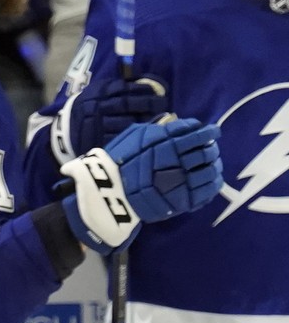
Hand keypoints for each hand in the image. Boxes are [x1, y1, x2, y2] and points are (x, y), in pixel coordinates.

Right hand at [50, 77, 169, 164]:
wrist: (64, 132)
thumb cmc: (88, 109)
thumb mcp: (96, 93)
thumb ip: (114, 88)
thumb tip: (143, 82)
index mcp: (97, 93)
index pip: (124, 87)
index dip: (143, 88)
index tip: (158, 90)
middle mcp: (96, 107)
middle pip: (127, 103)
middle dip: (148, 103)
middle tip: (163, 103)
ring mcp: (97, 124)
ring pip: (126, 120)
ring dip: (145, 119)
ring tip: (159, 117)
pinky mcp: (98, 140)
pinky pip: (120, 137)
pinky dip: (134, 134)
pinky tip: (145, 131)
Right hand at [60, 117, 222, 254]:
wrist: (108, 193)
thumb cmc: (119, 160)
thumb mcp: (135, 135)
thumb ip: (159, 128)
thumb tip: (179, 122)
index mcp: (169, 144)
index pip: (199, 135)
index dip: (209, 132)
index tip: (213, 131)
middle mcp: (180, 162)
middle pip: (207, 152)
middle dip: (212, 148)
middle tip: (211, 147)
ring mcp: (183, 183)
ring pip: (211, 171)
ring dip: (214, 165)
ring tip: (212, 163)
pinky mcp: (184, 201)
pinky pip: (208, 191)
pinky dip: (213, 183)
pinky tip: (211, 179)